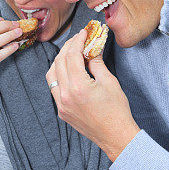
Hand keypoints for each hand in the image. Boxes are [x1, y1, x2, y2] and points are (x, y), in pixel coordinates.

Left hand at [45, 29, 139, 160]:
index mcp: (78, 86)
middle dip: (68, 48)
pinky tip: (69, 71)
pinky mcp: (61, 111)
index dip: (77, 41)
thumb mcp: (109, 81)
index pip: (72, 55)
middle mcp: (65, 95)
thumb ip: (97, 62)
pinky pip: (54, 88)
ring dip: (60, 61)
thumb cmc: (117, 110)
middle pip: (59, 62)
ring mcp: (61, 105)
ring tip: (72, 53)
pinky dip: (59, 76)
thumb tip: (92, 48)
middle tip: (78, 40)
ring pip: (51, 75)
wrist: (115, 136)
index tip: (83, 33)